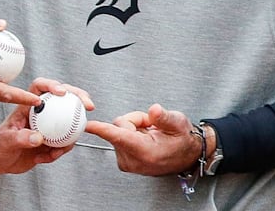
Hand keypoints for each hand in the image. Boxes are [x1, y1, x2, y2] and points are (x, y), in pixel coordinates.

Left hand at [0, 79, 92, 173]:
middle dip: (78, 97)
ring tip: (56, 151)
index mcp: (26, 106)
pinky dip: (60, 151)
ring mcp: (47, 125)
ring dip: (70, 134)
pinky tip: (47, 158)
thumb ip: (21, 138)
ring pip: (68, 121)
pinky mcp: (52, 139)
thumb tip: (38, 137)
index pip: (39, 87)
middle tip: (88, 105)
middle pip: (62, 97)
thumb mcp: (6, 141)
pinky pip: (64, 142)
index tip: (63, 92)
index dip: (52, 84)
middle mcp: (40, 112)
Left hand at [85, 103, 200, 175]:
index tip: (88, 125)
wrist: (186, 155)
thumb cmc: (182, 140)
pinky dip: (130, 135)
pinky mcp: (123, 162)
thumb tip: (153, 111)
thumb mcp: (178, 123)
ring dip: (133, 128)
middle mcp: (134, 160)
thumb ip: (164, 117)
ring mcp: (127, 163)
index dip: (102, 129)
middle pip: (119, 127)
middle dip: (134, 121)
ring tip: (150, 134)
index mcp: (146, 152)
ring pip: (117, 131)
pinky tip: (144, 139)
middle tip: (152, 126)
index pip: (119, 136)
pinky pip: (118, 138)